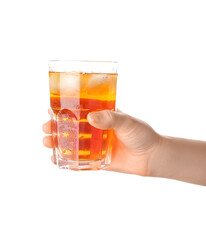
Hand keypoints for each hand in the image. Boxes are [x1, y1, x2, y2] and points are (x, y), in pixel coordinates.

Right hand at [42, 110, 160, 175]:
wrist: (151, 156)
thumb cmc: (141, 134)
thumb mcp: (127, 121)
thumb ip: (110, 118)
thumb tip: (91, 118)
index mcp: (100, 117)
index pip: (78, 112)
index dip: (63, 111)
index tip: (50, 111)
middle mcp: (95, 131)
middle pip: (70, 128)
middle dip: (56, 128)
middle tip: (46, 128)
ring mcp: (95, 146)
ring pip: (72, 144)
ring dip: (57, 143)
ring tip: (47, 143)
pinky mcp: (97, 161)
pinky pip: (79, 161)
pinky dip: (67, 161)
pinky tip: (57, 160)